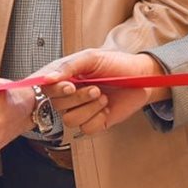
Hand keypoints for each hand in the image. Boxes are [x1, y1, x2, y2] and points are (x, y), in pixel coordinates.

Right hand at [33, 49, 168, 135]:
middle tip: (96, 88)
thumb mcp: (92, 58)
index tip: (70, 86)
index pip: (46, 88)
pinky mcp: (93, 123)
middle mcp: (70, 95)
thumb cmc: (117, 64)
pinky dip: (97, 119)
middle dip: (78, 98)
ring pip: (69, 120)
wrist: (141, 78)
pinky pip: (85, 129)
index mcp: (66, 77)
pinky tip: (106, 108)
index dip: (55, 90)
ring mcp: (81, 110)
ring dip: (89, 109)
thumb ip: (68, 66)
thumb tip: (48, 78)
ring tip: (103, 97)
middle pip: (57, 105)